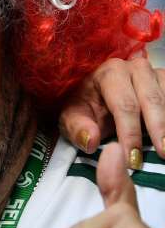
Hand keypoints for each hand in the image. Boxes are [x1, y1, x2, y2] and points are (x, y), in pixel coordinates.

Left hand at [58, 53, 164, 168]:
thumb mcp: (72, 118)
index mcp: (110, 73)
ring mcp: (155, 73)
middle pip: (151, 101)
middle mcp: (136, 68)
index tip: (133, 159)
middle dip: (158, 130)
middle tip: (163, 154)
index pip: (124, 106)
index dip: (130, 134)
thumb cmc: (85, 108)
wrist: (98, 96)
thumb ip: (77, 128)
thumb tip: (91, 141)